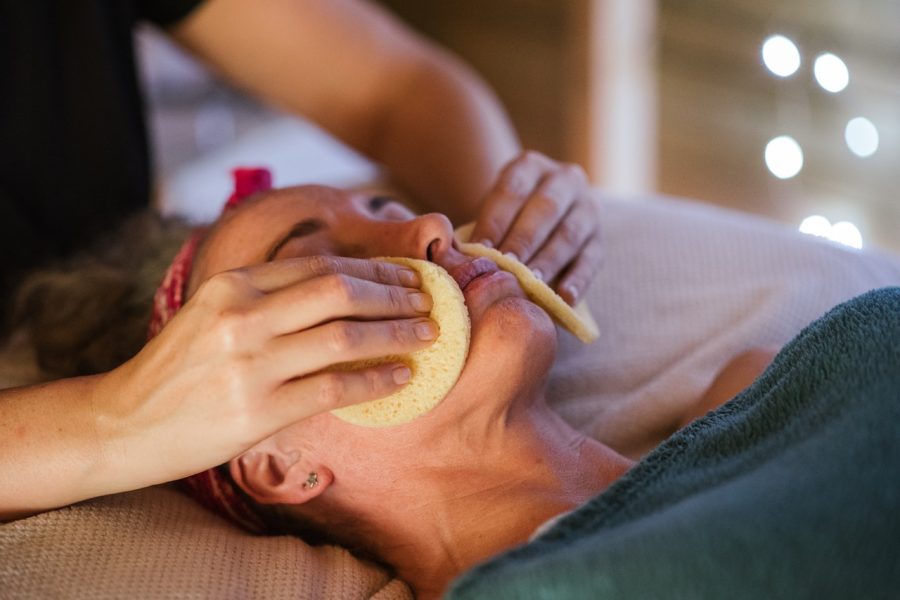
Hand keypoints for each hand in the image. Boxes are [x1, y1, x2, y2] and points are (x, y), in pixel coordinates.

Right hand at [94, 256, 435, 487]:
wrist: (124, 423)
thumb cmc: (179, 369)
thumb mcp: (212, 314)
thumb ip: (267, 298)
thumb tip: (344, 291)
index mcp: (231, 285)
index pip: (320, 266)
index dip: (373, 270)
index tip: (406, 278)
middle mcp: (240, 316)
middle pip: (339, 292)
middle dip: (394, 295)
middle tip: (427, 303)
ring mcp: (248, 364)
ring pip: (344, 337)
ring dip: (396, 334)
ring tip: (428, 337)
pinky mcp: (256, 411)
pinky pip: (334, 389)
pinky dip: (376, 380)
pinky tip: (402, 378)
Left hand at [469, 151, 601, 304]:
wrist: (539, 218)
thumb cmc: (505, 219)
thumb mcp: (493, 210)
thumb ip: (482, 228)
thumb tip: (458, 257)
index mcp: (531, 166)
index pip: (512, 190)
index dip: (496, 220)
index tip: (479, 249)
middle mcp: (565, 180)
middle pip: (545, 209)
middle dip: (523, 240)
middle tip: (506, 267)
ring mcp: (587, 208)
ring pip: (569, 234)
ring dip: (548, 260)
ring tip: (531, 283)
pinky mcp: (599, 240)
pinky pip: (591, 260)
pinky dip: (578, 279)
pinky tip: (564, 297)